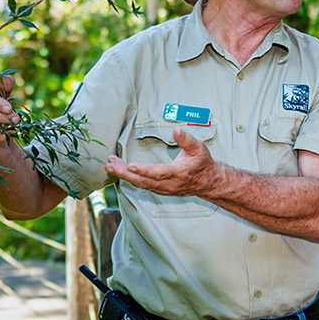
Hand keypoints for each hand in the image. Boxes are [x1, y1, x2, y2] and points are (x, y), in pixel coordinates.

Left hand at [106, 127, 221, 196]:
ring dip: (124, 175)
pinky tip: (121, 170)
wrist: (208, 182)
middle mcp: (169, 184)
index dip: (145, 170)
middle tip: (110, 166)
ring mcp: (163, 189)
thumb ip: (187, 139)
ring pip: (140, 184)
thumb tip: (176, 130)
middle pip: (144, 181)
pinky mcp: (159, 190)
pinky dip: (130, 178)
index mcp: (178, 173)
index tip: (131, 166)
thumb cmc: (202, 163)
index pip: (159, 173)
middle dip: (125, 174)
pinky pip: (142, 185)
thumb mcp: (199, 149)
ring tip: (110, 165)